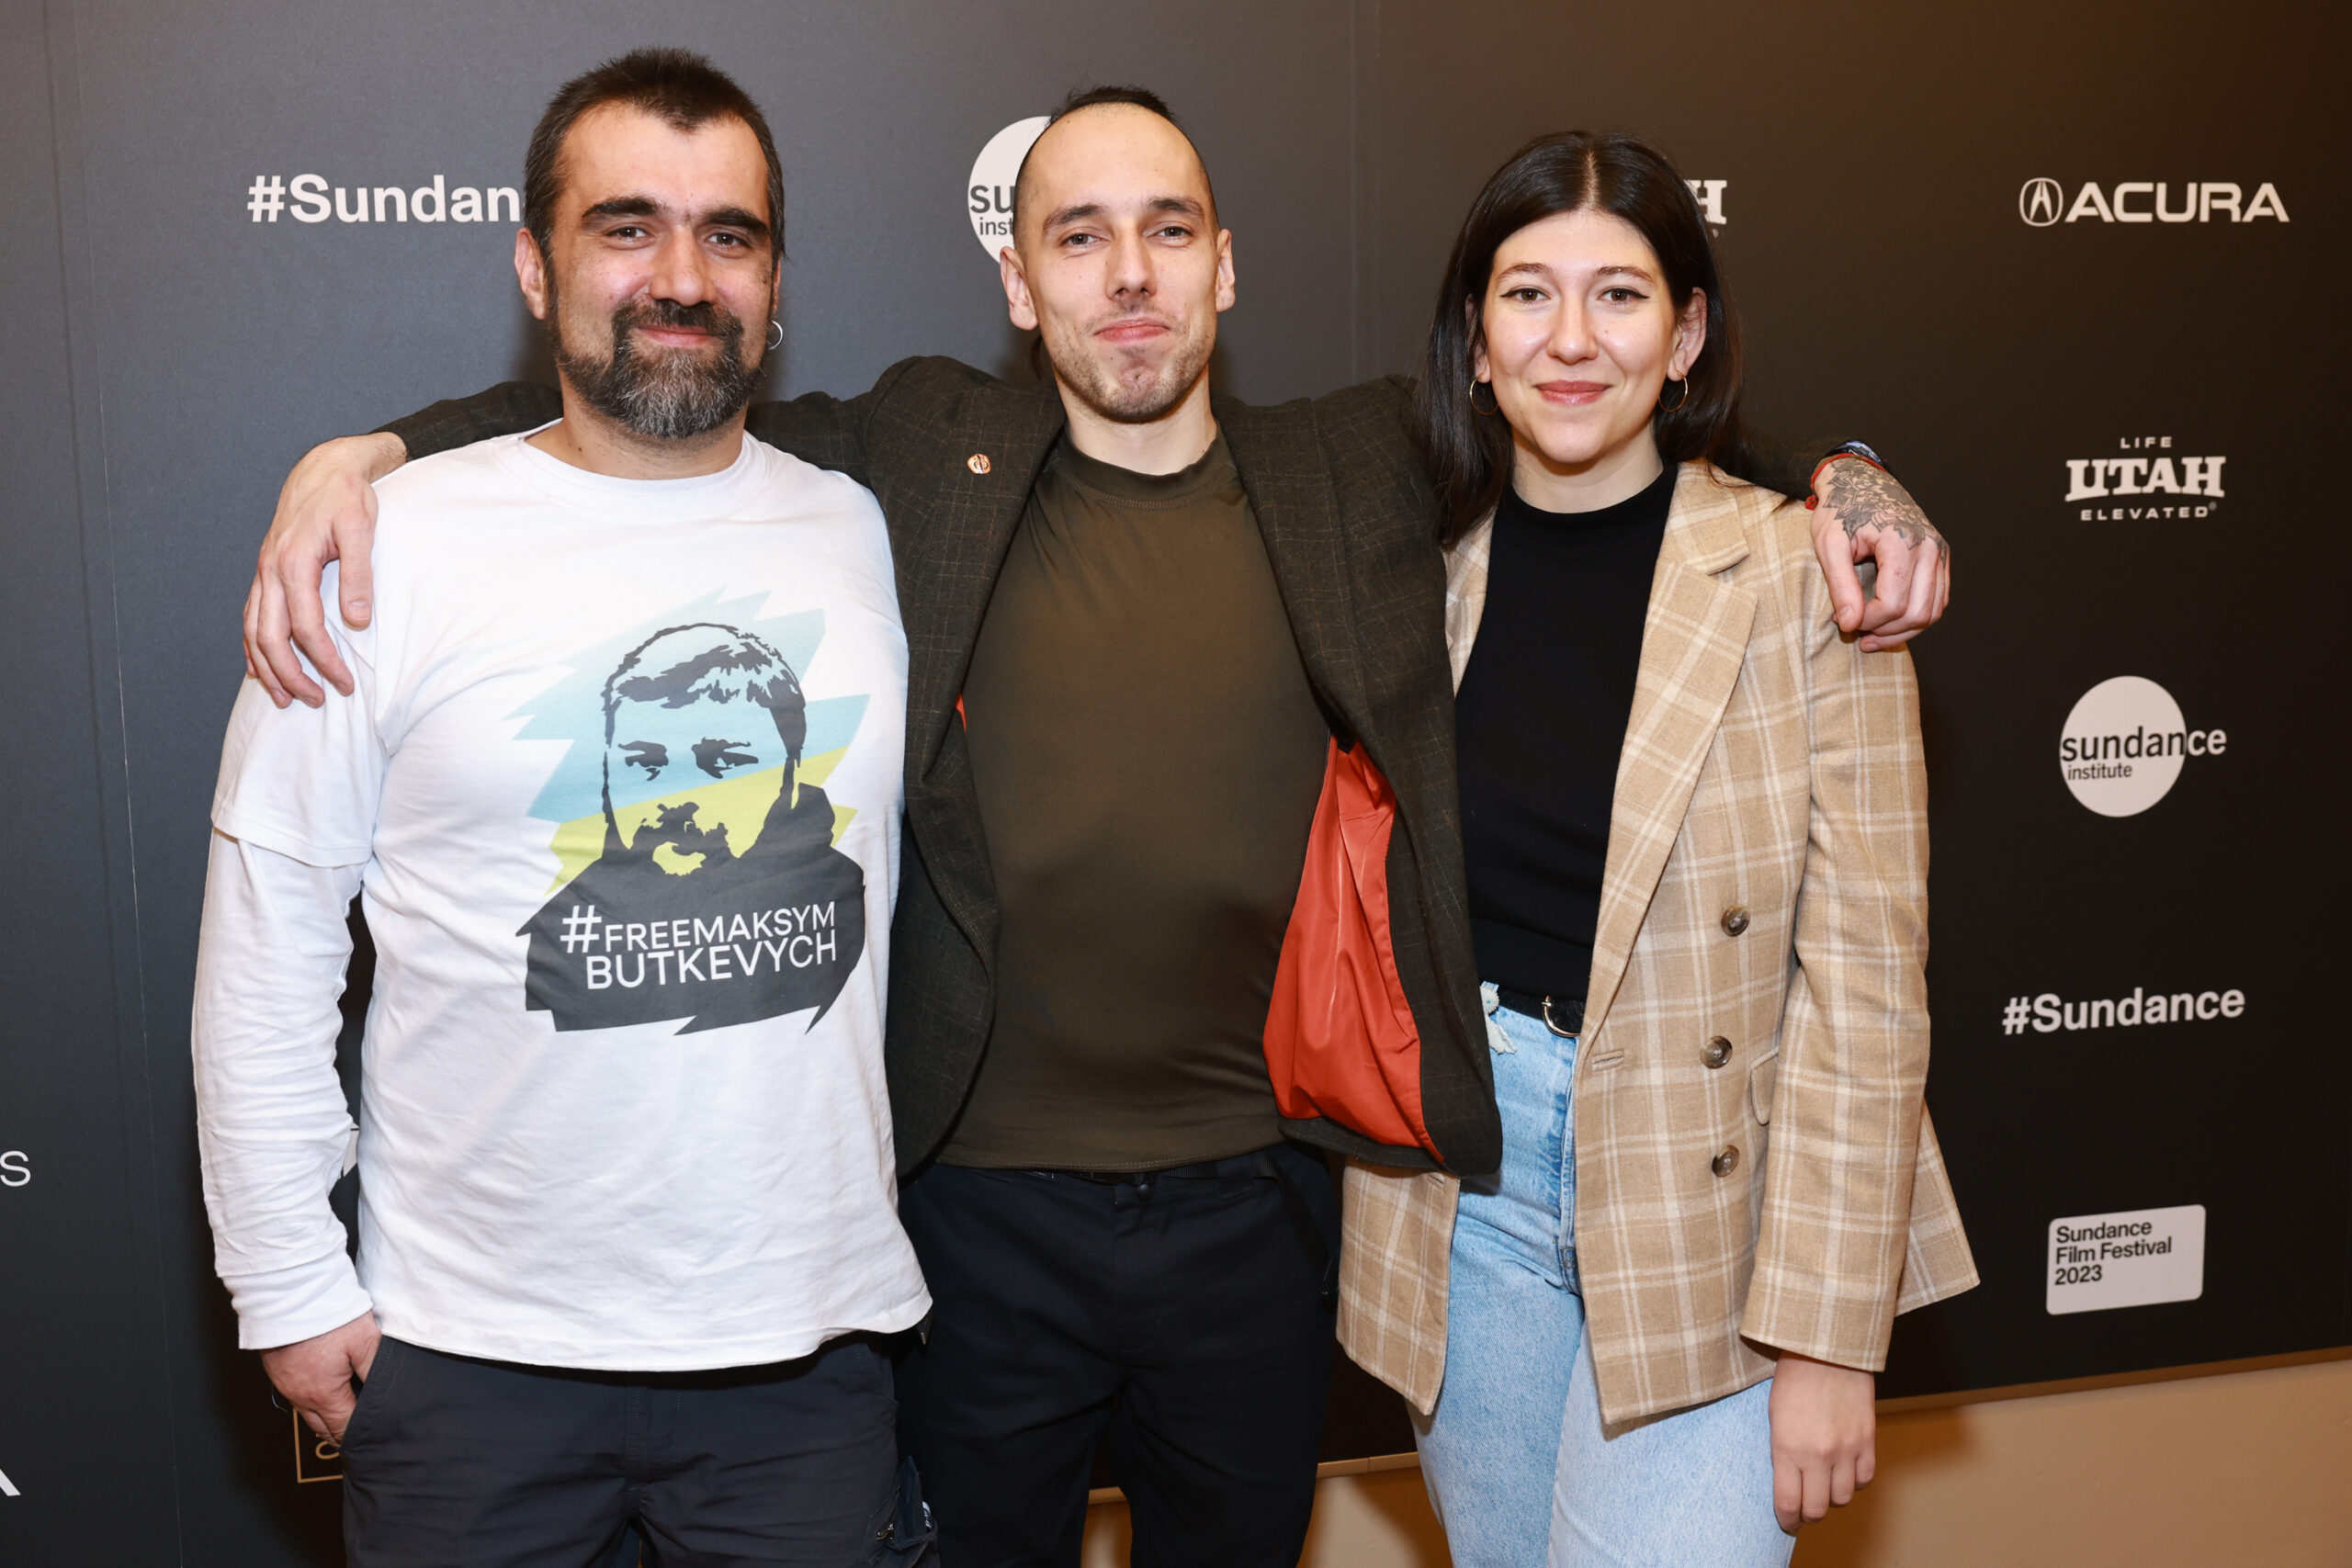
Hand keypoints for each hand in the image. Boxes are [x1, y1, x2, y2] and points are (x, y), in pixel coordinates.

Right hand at [243, 431, 405, 707]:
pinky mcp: (265, 572)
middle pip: (270, 638)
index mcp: (294, 562)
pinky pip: (251, 617)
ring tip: (284, 699)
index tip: (345, 683)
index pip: (306, 628)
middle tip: (318, 701)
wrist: (325, 468)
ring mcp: (263, 572)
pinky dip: (252, 646)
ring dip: (267, 668)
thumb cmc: (346, 497)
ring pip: (253, 631)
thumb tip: (357, 621)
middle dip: (291, 676)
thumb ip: (359, 574)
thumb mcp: (362, 529)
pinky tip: (259, 668)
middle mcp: (270, 571)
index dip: (325, 661)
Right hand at [259, 1311, 380, 1443]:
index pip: (343, 1429)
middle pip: (323, 1427)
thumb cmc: (327, 1315)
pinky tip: (327, 1388)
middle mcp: (300, 1396)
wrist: (289, 1292)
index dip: (361, 1435)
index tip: (374, 1437)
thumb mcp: (365, 1342)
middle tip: (362, 1433)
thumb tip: (385, 1396)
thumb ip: (375, 1371)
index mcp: (323, 1395)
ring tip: (348, 1411)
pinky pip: (297, 1395)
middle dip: (342, 1433)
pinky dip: (313, 1399)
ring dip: (327, 1415)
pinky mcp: (277, 1371)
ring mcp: (286, 1385)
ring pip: (309, 1412)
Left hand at [1767, 1351, 1875, 1534]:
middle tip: (1804, 1508)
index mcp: (1786, 1447)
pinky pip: (1864, 1479)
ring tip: (1824, 1485)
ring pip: (1842, 1498)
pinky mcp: (1867, 1440)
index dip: (1787, 1520)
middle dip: (1808, 1513)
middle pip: (1816, 1508)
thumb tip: (1788, 1483)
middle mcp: (1817, 1454)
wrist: (1827, 1349)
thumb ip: (1782, 1452)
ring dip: (1832, 1496)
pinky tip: (1845, 1470)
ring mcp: (1846, 1449)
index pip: (1788, 1503)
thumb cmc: (1794, 1377)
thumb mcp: (1774, 1416)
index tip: (1786, 1523)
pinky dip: (1854, 1481)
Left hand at [1809, 456, 1949, 650]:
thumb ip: (1839, 585)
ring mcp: (1940, 552)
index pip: (1893, 603)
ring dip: (1902, 630)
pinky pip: (1938, 600)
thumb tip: (1850, 624)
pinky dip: (1916, 618)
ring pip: (1932, 611)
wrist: (1862, 482)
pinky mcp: (1941, 558)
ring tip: (1872, 635)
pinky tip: (1889, 623)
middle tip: (1857, 633)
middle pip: (1917, 612)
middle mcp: (1929, 546)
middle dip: (1885, 631)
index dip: (1868, 621)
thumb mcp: (1829, 545)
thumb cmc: (1842, 511)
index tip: (1843, 621)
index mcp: (1901, 540)